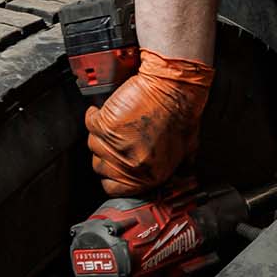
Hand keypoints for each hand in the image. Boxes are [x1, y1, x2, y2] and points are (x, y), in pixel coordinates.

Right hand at [85, 49, 212, 195]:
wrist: (174, 88)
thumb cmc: (181, 114)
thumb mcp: (186, 150)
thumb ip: (175, 168)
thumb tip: (172, 178)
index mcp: (149, 176)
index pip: (114, 188)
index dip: (111, 174)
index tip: (112, 163)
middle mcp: (131, 165)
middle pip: (99, 167)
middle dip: (106, 152)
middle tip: (118, 137)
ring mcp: (116, 146)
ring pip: (93, 146)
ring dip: (101, 133)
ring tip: (118, 122)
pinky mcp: (106, 126)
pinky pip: (90, 124)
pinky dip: (95, 115)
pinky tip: (105, 111)